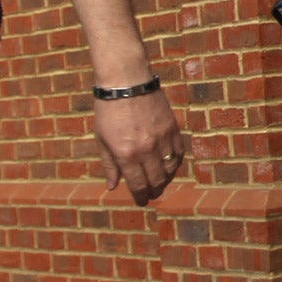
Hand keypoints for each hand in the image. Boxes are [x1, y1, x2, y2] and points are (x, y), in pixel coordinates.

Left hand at [94, 88, 186, 205]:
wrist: (126, 82)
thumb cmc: (108, 109)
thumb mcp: (102, 138)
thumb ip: (109, 164)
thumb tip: (112, 185)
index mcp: (125, 154)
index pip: (138, 184)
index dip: (141, 196)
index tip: (141, 200)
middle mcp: (146, 150)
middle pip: (156, 179)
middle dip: (154, 190)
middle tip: (152, 192)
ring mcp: (162, 139)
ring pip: (170, 168)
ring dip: (166, 176)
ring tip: (161, 178)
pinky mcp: (172, 128)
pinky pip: (179, 152)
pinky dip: (176, 160)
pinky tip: (170, 162)